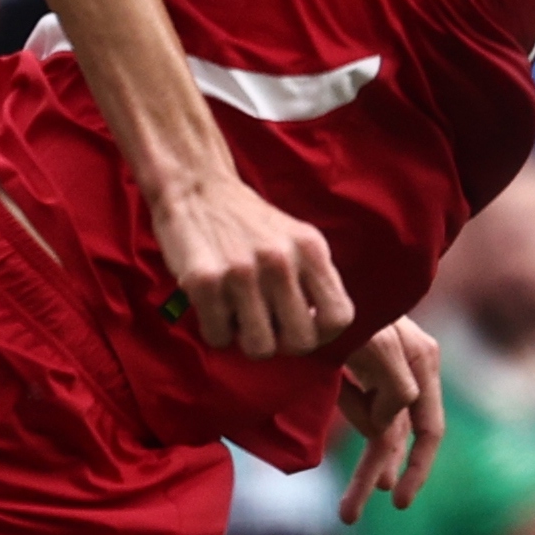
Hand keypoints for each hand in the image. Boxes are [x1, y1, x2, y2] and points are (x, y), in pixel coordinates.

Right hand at [152, 168, 350, 355]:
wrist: (195, 186)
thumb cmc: (247, 223)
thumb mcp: (294, 240)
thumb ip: (312, 278)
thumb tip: (318, 331)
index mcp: (310, 249)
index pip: (339, 316)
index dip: (323, 333)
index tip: (302, 325)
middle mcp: (281, 261)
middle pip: (301, 341)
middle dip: (282, 342)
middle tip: (266, 326)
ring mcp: (242, 272)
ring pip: (260, 348)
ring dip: (246, 340)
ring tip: (237, 314)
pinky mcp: (205, 282)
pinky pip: (219, 338)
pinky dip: (214, 330)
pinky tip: (213, 306)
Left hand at [336, 319, 444, 522]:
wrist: (314, 277)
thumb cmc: (346, 305)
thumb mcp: (373, 341)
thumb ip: (392, 381)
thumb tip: (394, 423)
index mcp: (420, 357)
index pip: (423, 425)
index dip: (409, 462)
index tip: (392, 496)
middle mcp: (415, 367)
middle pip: (406, 435)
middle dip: (382, 474)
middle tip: (349, 515)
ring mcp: (394, 374)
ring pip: (387, 433)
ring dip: (371, 468)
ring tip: (347, 511)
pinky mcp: (372, 378)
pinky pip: (374, 419)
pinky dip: (367, 442)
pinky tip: (364, 472)